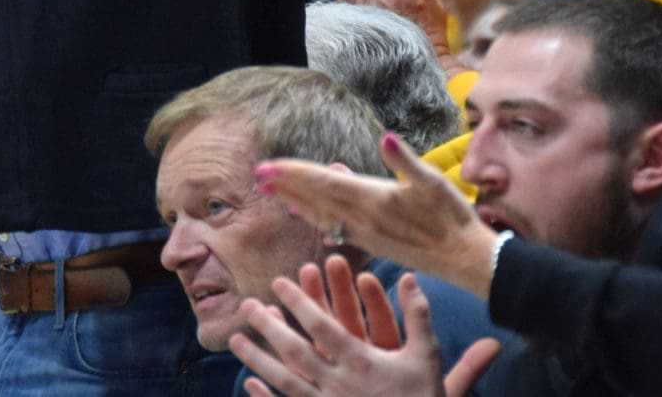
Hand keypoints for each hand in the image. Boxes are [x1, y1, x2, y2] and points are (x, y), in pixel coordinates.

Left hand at [230, 258, 501, 396]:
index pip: (323, 326)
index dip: (299, 302)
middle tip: (246, 305)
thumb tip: (411, 276)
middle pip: (295, 351)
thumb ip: (418, 316)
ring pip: (285, 380)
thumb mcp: (427, 356)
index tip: (278, 282)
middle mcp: (339, 384)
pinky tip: (248, 383)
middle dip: (268, 326)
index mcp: (362, 362)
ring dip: (257, 358)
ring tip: (234, 340)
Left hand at [258, 133, 495, 297]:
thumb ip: (406, 161)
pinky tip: (312, 218)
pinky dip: (320, 219)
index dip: (294, 173)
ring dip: (299, 202)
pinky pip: (336, 229)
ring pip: (323, 215)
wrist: (464, 259)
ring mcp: (367, 235)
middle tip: (259, 175)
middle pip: (316, 199)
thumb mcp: (433, 182)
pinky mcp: (374, 245)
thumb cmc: (451, 217)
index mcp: (372, 199)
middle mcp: (363, 219)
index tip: (268, 166)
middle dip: (287, 185)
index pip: (323, 183)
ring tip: (277, 193)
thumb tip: (386, 137)